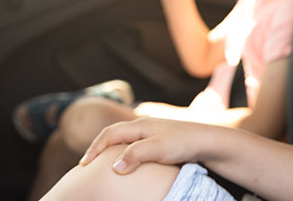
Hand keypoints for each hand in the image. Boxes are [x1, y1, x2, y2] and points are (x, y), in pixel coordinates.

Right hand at [79, 117, 209, 174]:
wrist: (208, 142)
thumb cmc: (184, 142)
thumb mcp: (157, 149)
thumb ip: (135, 155)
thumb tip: (113, 167)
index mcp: (140, 124)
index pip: (110, 134)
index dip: (94, 148)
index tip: (84, 164)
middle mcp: (144, 126)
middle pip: (114, 134)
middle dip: (98, 148)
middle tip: (86, 165)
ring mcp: (152, 133)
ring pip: (125, 140)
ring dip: (111, 151)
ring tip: (101, 165)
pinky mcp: (159, 142)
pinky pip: (135, 146)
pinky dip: (124, 154)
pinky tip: (125, 165)